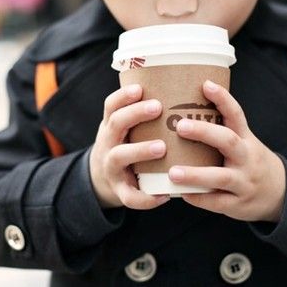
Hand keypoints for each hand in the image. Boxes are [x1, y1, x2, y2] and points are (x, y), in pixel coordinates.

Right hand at [89, 84, 169, 209]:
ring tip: (162, 147)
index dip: (123, 96)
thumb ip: (144, 114)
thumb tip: (184, 88)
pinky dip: (145, 198)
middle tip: (158, 108)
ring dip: (140, 150)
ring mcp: (111, 167)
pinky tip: (164, 195)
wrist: (101, 179)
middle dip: (135, 114)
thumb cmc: (126, 145)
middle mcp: (108, 143)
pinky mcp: (119, 190)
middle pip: (116, 124)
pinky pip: (129, 196)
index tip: (140, 88)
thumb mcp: (125, 128)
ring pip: (120, 156)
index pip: (112, 105)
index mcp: (112, 125)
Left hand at [168, 80, 285, 222]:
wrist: (279, 193)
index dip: (223, 98)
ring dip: (196, 175)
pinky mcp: (239, 204)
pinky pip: (218, 202)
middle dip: (204, 132)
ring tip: (173, 172)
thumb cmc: (248, 160)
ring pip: (221, 177)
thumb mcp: (243, 141)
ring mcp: (244, 182)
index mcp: (245, 138)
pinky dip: (199, 198)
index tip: (206, 84)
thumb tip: (181, 108)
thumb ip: (219, 128)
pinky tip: (180, 193)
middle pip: (228, 141)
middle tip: (181, 126)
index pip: (236, 114)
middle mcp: (247, 157)